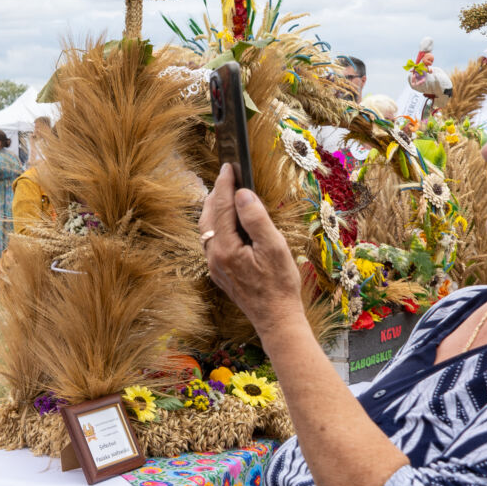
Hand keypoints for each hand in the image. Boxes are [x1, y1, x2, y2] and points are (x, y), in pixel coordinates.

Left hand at [200, 163, 302, 332]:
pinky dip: (217, 224)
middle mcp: (214, 257)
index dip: (224, 184)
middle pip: (207, 217)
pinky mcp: (220, 272)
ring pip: (207, 230)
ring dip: (214, 209)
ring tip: (225, 193)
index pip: (220, 207)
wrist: (276, 319)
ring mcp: (214, 266)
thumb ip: (256, 219)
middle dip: (215, 194)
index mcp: (225, 249)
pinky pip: (212, 241)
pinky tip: (228, 221)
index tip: (229, 166)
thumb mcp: (274, 247)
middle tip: (227, 175)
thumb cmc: (279, 285)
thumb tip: (242, 195)